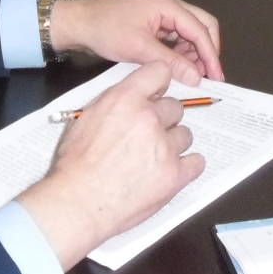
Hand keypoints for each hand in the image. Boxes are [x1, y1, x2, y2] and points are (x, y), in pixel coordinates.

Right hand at [14, 61, 203, 267]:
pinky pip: (197, 162)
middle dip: (163, 119)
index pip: (160, 71)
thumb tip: (132, 97)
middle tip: (147, 135)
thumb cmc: (75, 163)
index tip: (156, 94)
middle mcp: (149, 118)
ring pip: (185, 135)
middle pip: (175, 106)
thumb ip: (114, 103)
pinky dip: (186, 166)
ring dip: (172, 144)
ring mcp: (165, 147)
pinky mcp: (175, 174)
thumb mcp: (86, 118)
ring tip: (153, 158)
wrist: (78, 202)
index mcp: (125, 98)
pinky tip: (170, 171)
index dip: (159, 83)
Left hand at [46, 0, 223, 84]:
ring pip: (190, 32)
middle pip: (202, 25)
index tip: (217, 78)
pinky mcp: (154, 24)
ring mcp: (162, 14)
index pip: (200, 30)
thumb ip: (170, 61)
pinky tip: (178, 68)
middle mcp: (169, 7)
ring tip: (192, 76)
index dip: (211, 55)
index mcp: (168, 6)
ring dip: (194, 53)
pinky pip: (177, 37)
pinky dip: (181, 53)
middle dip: (207, 50)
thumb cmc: (106, 30)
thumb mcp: (139, 48)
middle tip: (208, 76)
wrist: (80, 22)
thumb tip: (196, 77)